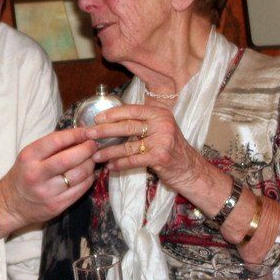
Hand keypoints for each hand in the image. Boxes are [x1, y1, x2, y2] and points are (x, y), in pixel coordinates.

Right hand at [0, 128, 96, 236]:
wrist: (11, 204)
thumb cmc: (23, 174)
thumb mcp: (30, 156)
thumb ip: (52, 146)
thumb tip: (79, 134)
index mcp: (29, 157)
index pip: (56, 141)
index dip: (75, 134)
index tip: (87, 131)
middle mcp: (37, 175)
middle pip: (69, 159)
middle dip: (87, 149)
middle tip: (93, 145)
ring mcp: (47, 192)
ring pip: (79, 175)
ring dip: (90, 164)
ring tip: (92, 159)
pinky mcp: (57, 206)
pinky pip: (80, 190)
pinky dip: (89, 179)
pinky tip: (89, 174)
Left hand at [85, 103, 212, 192]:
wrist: (190, 169)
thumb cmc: (171, 149)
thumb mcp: (160, 129)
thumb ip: (142, 124)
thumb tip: (111, 122)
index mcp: (159, 113)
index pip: (131, 110)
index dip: (112, 114)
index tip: (96, 118)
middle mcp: (162, 124)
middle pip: (127, 126)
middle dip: (105, 131)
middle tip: (88, 134)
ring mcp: (162, 140)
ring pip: (128, 145)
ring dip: (109, 151)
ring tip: (95, 156)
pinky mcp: (160, 156)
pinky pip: (134, 160)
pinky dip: (120, 164)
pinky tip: (110, 166)